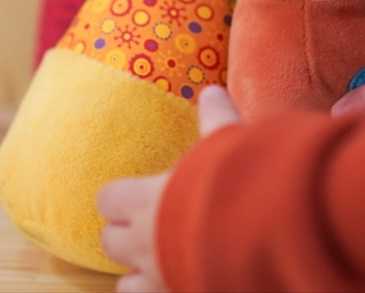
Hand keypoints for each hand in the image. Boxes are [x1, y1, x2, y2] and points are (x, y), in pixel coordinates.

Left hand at [97, 87, 241, 290]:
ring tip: (159, 263)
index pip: (108, 199)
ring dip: (139, 274)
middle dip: (123, 236)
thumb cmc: (232, 184)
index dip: (118, 198)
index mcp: (146, 199)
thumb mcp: (225, 144)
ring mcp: (159, 277)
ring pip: (127, 284)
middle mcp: (145, 242)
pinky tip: (180, 282)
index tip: (130, 195)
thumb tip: (212, 90)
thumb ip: (216, 120)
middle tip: (147, 226)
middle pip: (110, 243)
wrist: (256, 238)